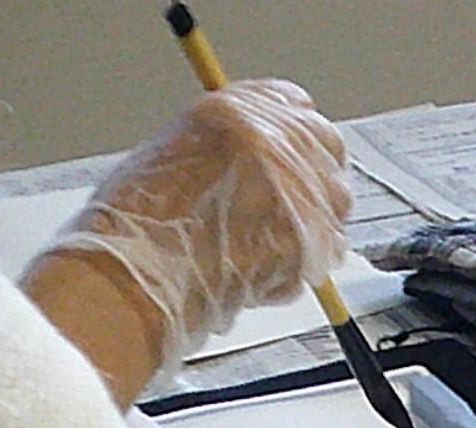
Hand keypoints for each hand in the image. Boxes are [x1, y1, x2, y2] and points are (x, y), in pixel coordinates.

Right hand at [30, 78, 351, 378]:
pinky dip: (311, 259)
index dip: (295, 131)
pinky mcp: (311, 240)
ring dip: (316, 217)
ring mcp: (295, 190)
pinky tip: (273, 266)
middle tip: (294, 201)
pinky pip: (331, 246)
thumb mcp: (172, 152)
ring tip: (275, 240)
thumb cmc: (139, 224)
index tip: (294, 150)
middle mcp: (270, 141)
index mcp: (231, 112)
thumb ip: (224, 147)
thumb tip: (256, 159)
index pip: (294, 103)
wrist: (142, 276)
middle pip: (326, 144)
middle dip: (314, 172)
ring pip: (336, 197)